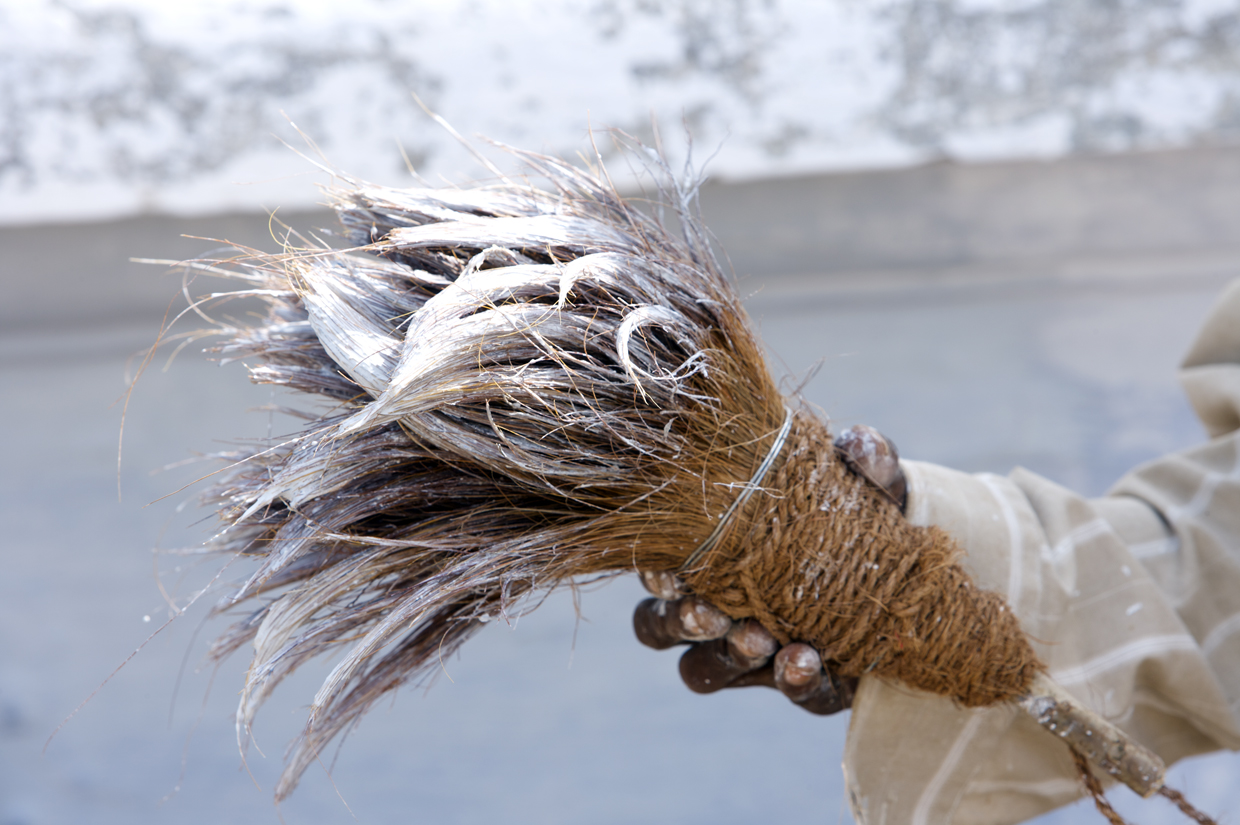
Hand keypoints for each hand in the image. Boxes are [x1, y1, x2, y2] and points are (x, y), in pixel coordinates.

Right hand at [632, 424, 905, 714]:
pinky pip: (790, 694)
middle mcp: (712, 606)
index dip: (652, 574)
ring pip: (702, 671)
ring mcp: (751, 653)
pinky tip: (806, 661)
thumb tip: (858, 442)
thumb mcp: (869, 479)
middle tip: (709, 614)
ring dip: (725, 658)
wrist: (921, 573)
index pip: (656, 567)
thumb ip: (867, 457)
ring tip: (759, 639)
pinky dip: (795, 681)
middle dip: (680, 621)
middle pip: (659, 626)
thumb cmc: (868, 511)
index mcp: (706, 552)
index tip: (666, 573)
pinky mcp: (805, 685)